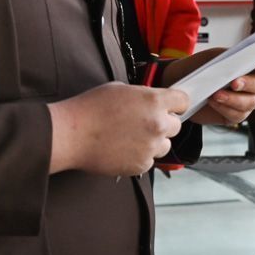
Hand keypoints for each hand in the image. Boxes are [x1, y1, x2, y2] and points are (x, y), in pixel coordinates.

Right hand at [47, 82, 186, 175]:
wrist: (71, 134)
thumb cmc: (90, 109)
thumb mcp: (120, 89)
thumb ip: (142, 96)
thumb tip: (152, 102)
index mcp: (154, 101)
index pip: (183, 101)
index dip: (176, 104)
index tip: (171, 107)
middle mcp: (158, 125)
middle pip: (176, 126)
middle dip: (163, 123)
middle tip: (142, 123)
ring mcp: (151, 147)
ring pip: (164, 145)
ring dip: (153, 142)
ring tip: (130, 138)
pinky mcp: (142, 165)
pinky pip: (149, 160)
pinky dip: (140, 156)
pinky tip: (122, 149)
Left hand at [160, 50, 254, 126]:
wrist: (182, 83)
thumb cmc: (200, 68)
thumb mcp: (215, 57)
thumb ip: (231, 58)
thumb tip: (242, 62)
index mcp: (252, 64)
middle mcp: (254, 83)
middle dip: (248, 83)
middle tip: (233, 83)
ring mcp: (247, 100)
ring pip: (251, 102)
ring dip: (233, 99)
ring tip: (216, 95)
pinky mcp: (236, 114)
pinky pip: (238, 115)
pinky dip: (225, 108)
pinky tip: (213, 101)